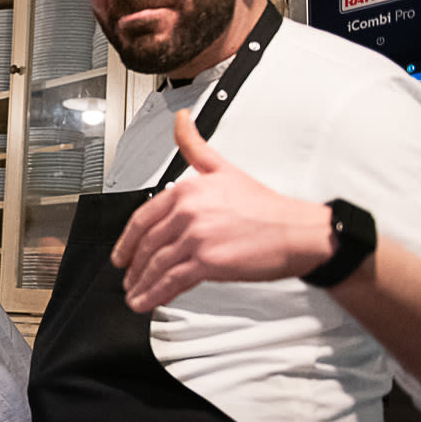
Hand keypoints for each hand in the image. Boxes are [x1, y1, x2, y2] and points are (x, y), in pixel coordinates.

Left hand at [110, 111, 333, 311]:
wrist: (299, 232)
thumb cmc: (266, 206)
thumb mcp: (225, 168)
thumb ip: (195, 146)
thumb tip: (180, 120)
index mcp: (187, 189)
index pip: (142, 218)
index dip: (127, 240)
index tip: (121, 254)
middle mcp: (188, 211)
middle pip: (147, 243)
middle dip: (133, 265)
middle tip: (127, 278)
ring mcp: (197, 237)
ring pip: (156, 264)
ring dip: (141, 283)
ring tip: (136, 294)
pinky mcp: (208, 261)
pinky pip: (172, 280)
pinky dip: (155, 294)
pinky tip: (148, 302)